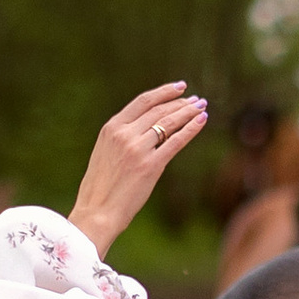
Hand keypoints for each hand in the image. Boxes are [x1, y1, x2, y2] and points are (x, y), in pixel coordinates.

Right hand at [69, 84, 210, 255]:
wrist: (97, 212)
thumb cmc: (100, 188)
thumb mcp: (105, 153)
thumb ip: (122, 138)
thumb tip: (146, 129)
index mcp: (111, 128)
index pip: (143, 101)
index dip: (164, 92)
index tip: (179, 87)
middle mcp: (124, 134)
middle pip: (159, 110)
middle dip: (181, 102)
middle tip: (196, 100)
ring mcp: (138, 149)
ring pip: (169, 122)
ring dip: (188, 112)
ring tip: (201, 107)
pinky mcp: (151, 166)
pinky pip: (176, 142)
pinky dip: (191, 129)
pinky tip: (202, 122)